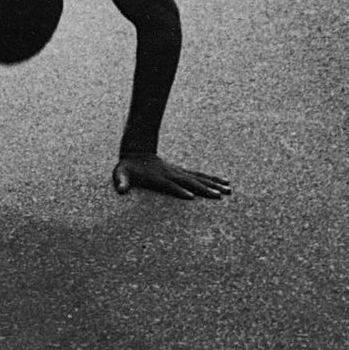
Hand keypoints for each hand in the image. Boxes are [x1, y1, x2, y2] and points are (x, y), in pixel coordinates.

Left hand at [112, 153, 229, 200]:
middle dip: (204, 189)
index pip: (170, 185)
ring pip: (199, 178)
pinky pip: (200, 176)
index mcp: (158, 177)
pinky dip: (213, 179)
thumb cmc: (128, 168)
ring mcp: (179, 172)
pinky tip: (224, 182)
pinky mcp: (183, 172)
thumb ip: (121, 181)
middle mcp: (171, 174)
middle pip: (190, 182)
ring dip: (213, 184)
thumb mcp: (121, 173)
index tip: (191, 197)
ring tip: (228, 190)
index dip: (179, 190)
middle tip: (218, 196)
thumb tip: (121, 190)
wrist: (136, 152)